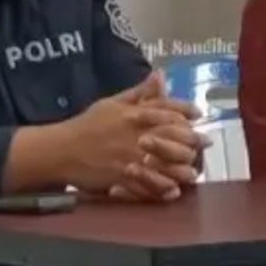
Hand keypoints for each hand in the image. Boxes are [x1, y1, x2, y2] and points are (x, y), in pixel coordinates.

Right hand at [56, 71, 208, 201]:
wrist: (60, 150)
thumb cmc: (88, 125)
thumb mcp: (113, 103)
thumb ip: (140, 92)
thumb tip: (160, 74)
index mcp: (132, 114)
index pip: (165, 110)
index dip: (185, 111)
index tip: (199, 114)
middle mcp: (133, 134)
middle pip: (170, 136)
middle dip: (191, 141)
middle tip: (205, 144)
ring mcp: (127, 157)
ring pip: (162, 163)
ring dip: (180, 169)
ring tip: (194, 174)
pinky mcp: (119, 177)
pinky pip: (144, 184)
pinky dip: (160, 189)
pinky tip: (173, 191)